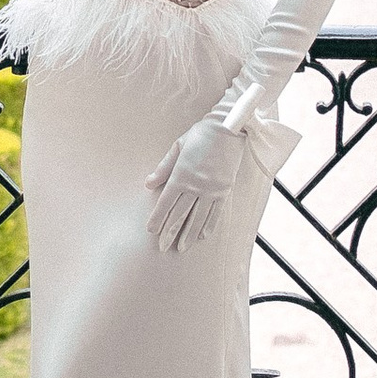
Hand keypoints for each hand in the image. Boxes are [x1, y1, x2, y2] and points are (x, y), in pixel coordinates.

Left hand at [143, 100, 248, 251]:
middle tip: (163, 248)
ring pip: (198, 218)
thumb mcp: (177, 147)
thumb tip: (148, 184)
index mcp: (181, 175)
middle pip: (180, 214)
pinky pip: (215, 212)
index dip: (158, 218)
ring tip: (182, 248)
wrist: (228, 128)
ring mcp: (211, 190)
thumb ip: (163, 168)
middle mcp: (196, 186)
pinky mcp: (224, 190)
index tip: (152, 231)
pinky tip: (202, 236)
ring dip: (189, 235)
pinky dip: (208, 225)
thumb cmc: (200, 135)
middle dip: (170, 232)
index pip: (166, 202)